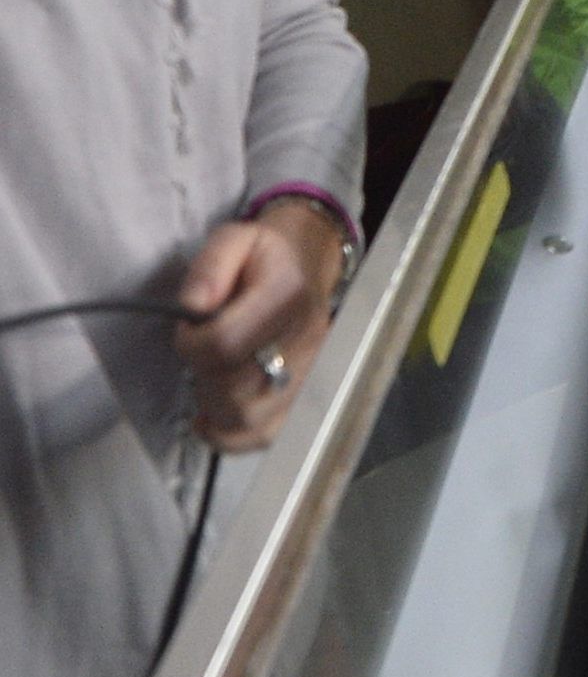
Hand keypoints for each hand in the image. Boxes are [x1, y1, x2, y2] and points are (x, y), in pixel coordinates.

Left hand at [174, 203, 340, 450]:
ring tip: (211, 375)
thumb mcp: (233, 239)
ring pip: (248, 418)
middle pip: (236, 389)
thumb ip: (209, 266)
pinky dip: (229, 434)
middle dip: (202, 375)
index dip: (192, 344)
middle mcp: (307, 339)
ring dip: (214, 403)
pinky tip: (212, 413)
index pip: (227, 343)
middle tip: (201, 352)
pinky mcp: (303, 398)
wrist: (305, 268)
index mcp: (289, 294)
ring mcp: (310, 373)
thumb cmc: (262, 258)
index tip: (188, 330)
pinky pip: (262, 436)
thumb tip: (193, 307)